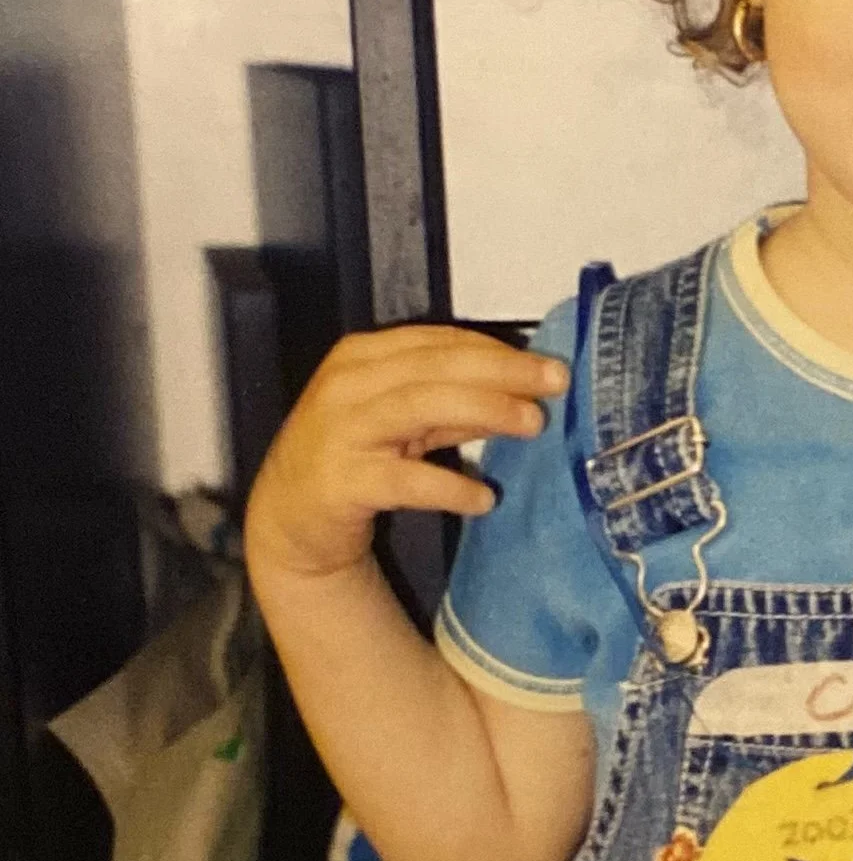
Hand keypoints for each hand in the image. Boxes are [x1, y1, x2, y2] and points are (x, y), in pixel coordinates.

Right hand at [245, 327, 567, 583]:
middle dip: (502, 371)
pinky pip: (404, 481)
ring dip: (484, 410)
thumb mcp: (405, 422)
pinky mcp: (340, 482)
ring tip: (532, 423)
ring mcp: (340, 431)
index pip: (439, 343)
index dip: (497, 350)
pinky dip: (448, 488)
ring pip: (419, 406)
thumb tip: (526, 391)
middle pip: (435, 366)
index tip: (549, 364)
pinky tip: (484, 498)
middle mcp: (347, 385)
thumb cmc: (354, 456)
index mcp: (362, 357)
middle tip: (554, 384)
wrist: (290, 517)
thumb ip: (455, 404)